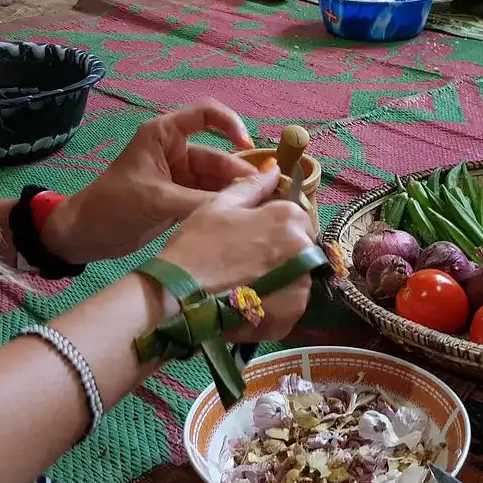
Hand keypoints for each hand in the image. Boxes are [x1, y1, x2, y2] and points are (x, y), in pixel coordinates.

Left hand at [42, 99, 255, 264]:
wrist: (85, 235)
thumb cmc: (112, 205)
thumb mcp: (156, 200)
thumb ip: (199, 202)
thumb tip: (240, 207)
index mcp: (164, 135)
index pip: (206, 115)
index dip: (231, 124)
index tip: (248, 146)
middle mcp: (176, 151)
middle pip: (218, 156)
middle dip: (240, 173)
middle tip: (267, 193)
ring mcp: (181, 177)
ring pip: (218, 180)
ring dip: (236, 192)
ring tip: (261, 207)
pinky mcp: (182, 200)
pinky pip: (211, 198)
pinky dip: (225, 206)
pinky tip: (244, 217)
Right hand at [160, 167, 315, 341]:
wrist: (179, 295)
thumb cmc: (197, 244)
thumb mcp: (221, 205)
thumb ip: (254, 186)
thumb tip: (275, 169)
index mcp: (288, 217)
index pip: (296, 216)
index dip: (274, 225)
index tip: (252, 236)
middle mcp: (303, 249)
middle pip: (300, 246)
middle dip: (281, 250)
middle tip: (246, 261)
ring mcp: (301, 284)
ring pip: (298, 275)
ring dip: (280, 277)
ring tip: (247, 282)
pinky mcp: (293, 313)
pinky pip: (291, 303)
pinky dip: (275, 302)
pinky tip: (250, 300)